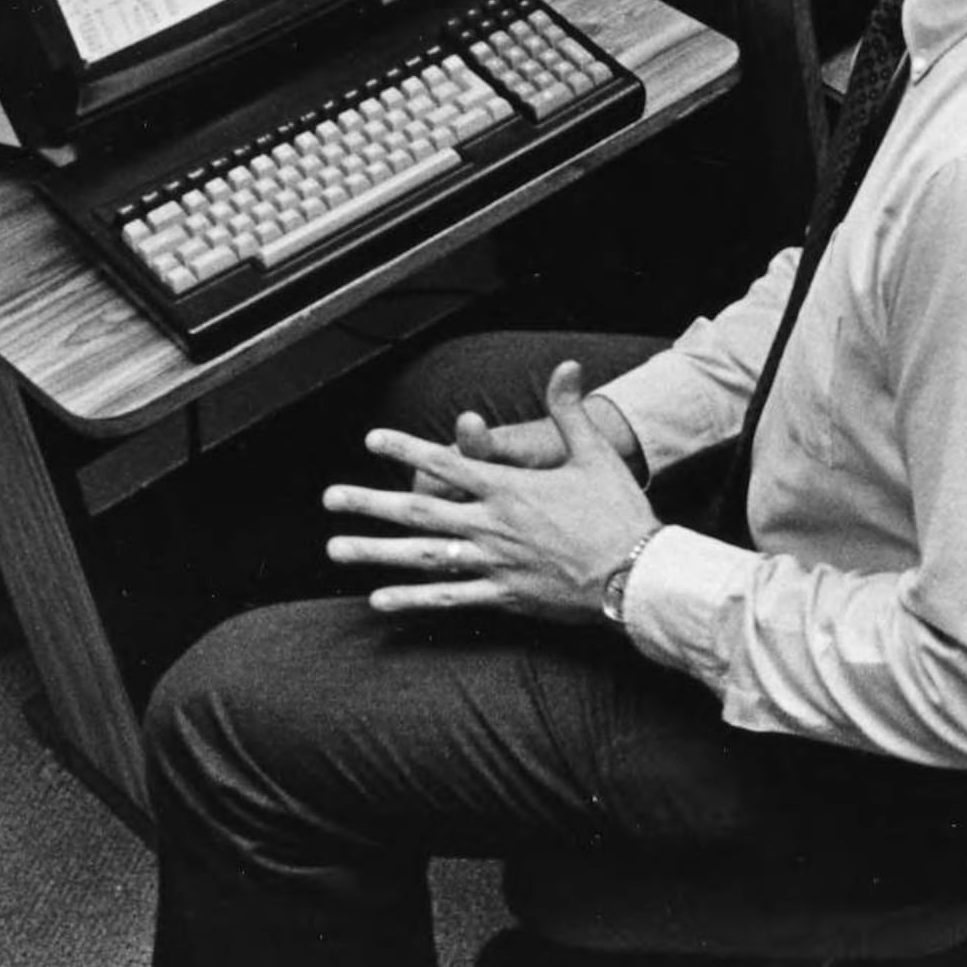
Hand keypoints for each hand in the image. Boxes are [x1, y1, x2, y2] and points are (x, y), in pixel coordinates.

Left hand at [329, 360, 658, 622]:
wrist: (636, 571)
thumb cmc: (617, 511)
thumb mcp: (595, 454)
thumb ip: (570, 411)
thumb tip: (568, 366)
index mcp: (510, 487)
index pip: (447, 462)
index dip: (406, 449)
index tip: (373, 440)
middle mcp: (492, 524)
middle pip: (419, 510)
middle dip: (370, 503)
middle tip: (330, 499)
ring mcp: (493, 562)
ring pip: (421, 556)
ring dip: (375, 551)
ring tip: (336, 548)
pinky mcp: (503, 595)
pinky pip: (447, 598)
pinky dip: (411, 600)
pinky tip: (378, 601)